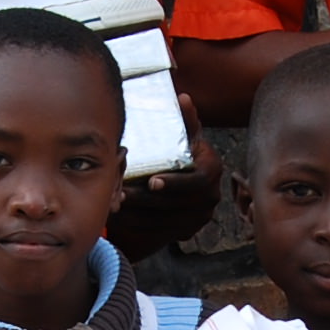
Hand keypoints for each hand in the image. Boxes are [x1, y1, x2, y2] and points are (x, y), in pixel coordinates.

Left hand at [110, 121, 227, 258]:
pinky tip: (121, 217)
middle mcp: (211, 196)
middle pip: (177, 204)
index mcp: (212, 170)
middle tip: (122, 193)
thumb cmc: (182, 149)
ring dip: (139, 215)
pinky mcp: (187, 231)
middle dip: (147, 200)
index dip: (175, 182)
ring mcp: (200, 216)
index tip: (152, 181)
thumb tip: (183, 98)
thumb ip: (185, 118)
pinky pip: (162, 232)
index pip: (197, 181)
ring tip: (117, 204)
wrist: (185, 178)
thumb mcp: (186, 133)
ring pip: (167, 221)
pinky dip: (139, 226)